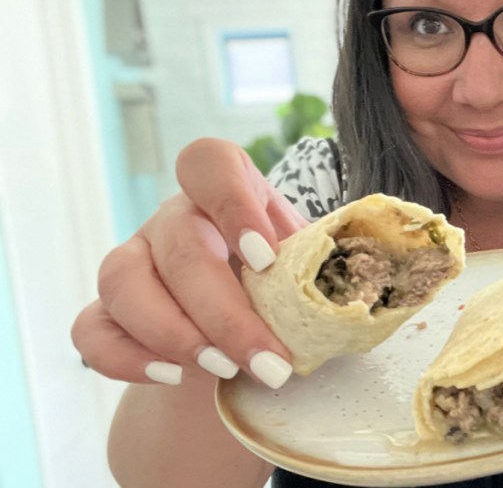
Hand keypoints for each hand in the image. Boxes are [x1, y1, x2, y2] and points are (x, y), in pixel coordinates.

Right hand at [71, 138, 308, 388]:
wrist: (246, 338)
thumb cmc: (289, 291)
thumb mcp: (314, 270)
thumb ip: (330, 267)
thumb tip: (373, 284)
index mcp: (228, 193)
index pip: (209, 163)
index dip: (231, 202)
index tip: (265, 257)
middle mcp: (174, 219)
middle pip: (180, 246)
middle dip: (225, 312)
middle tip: (269, 363)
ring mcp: (134, 259)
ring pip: (123, 281)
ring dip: (176, 333)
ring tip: (224, 370)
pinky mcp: (108, 309)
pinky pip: (91, 329)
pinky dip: (127, 357)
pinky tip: (172, 376)